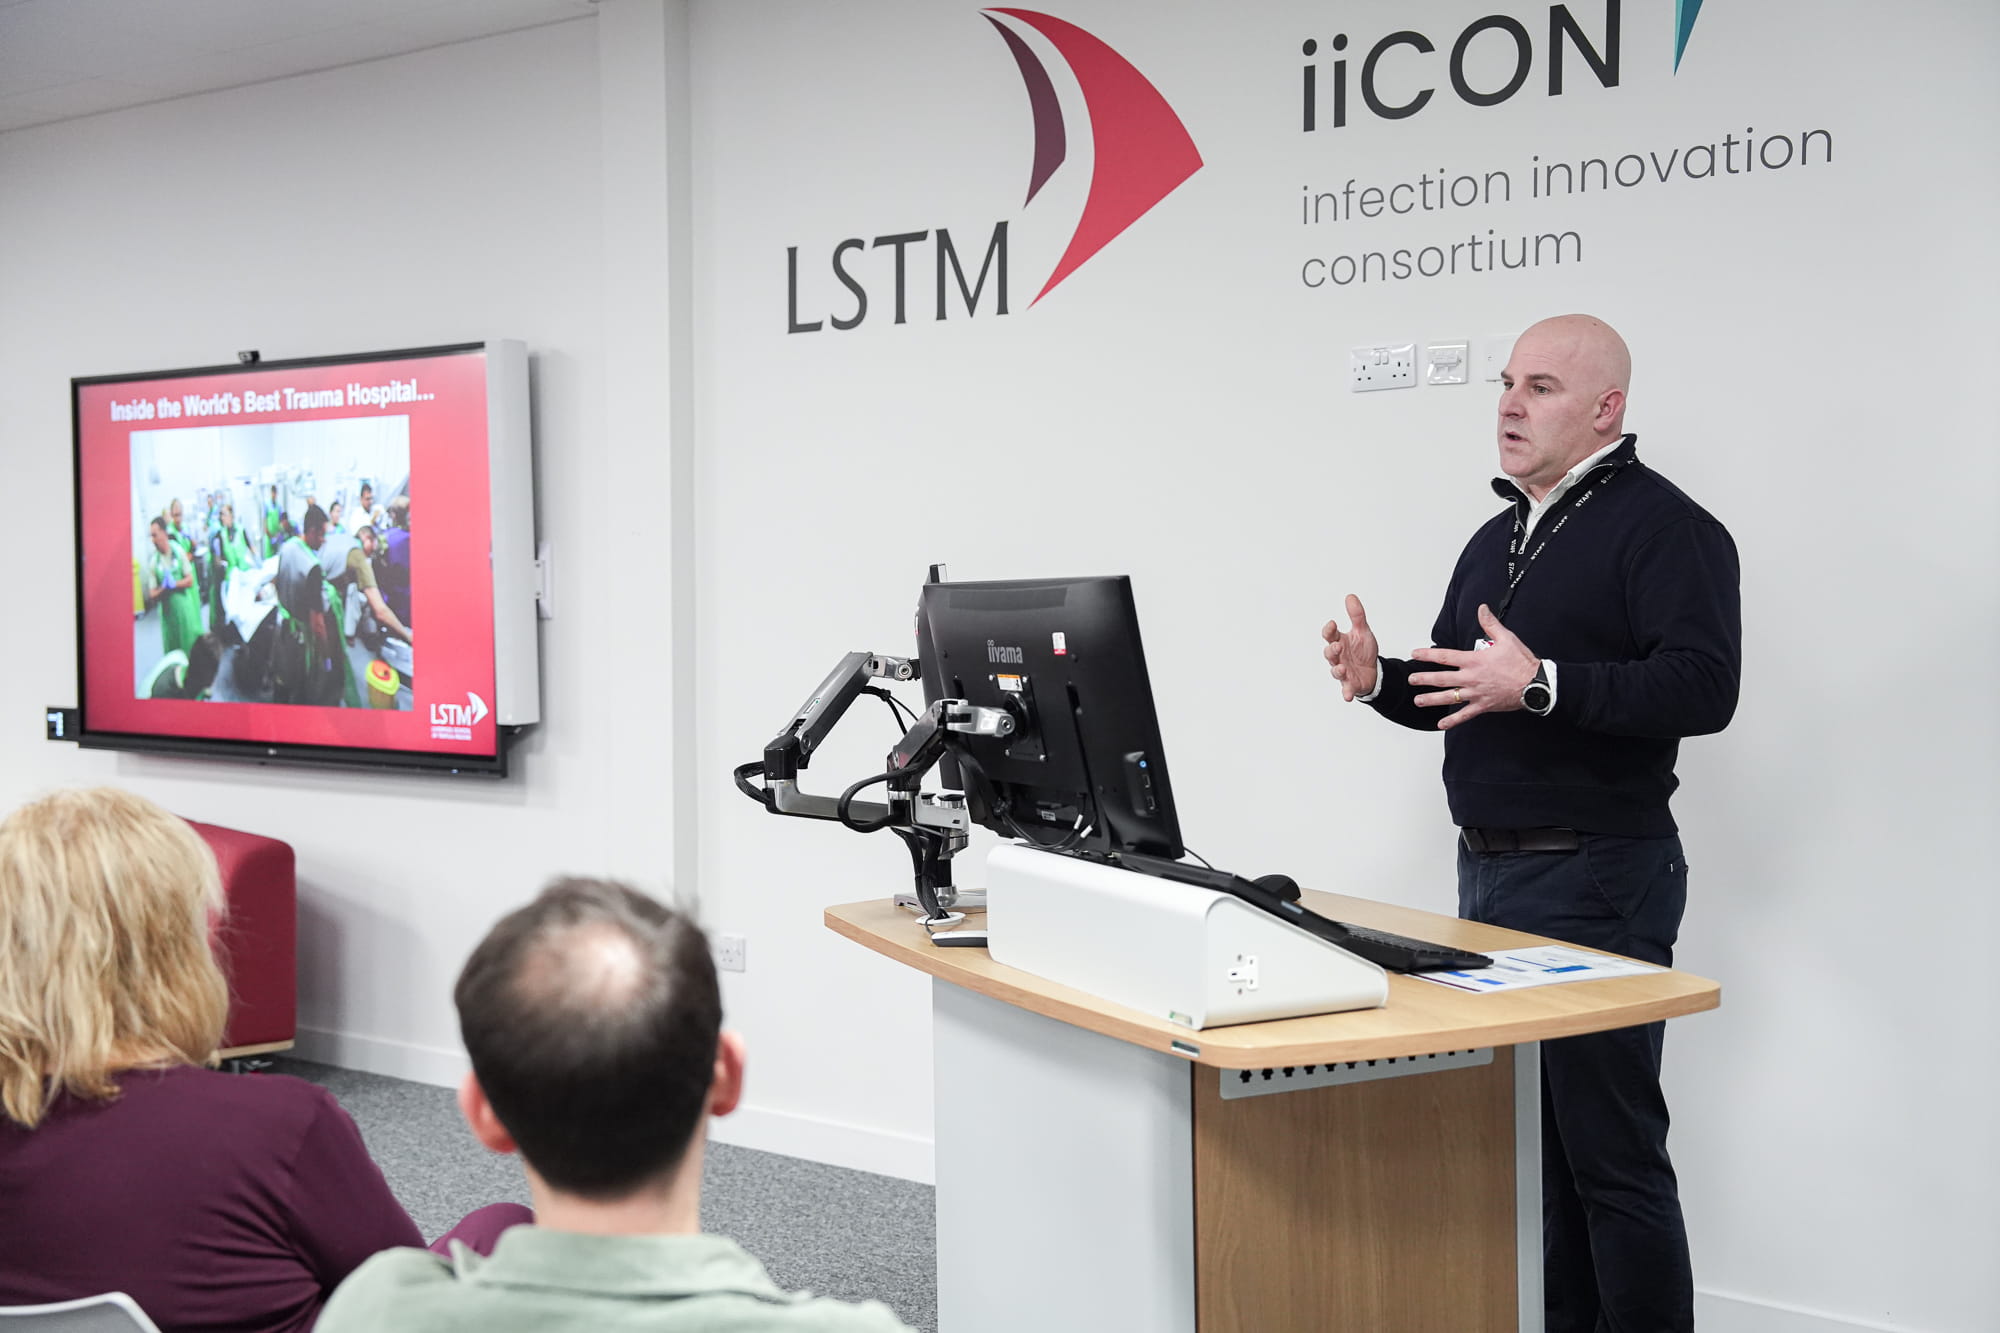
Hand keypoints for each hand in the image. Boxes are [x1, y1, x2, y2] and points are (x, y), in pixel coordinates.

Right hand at [1321, 594, 1378, 701]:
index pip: (1329, 635)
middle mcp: (1338, 657)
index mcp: (1339, 642)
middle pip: (1329, 653)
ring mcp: (1343, 671)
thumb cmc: (1363, 651)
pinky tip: (1347, 696)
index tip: (1333, 624)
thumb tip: (1350, 596)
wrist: (1373, 670)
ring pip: (1335, 670)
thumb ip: (1357, 616)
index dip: (1329, 630)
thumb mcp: (1363, 631)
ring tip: (1342, 668)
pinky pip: (1346, 689)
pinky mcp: (1350, 684)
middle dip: (1332, 650)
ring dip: (1337, 670)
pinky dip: (1346, 692)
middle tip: (1338, 646)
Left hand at [1407, 604, 1539, 729]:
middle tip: (1411, 679)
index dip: (1427, 655)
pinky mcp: (1483, 706)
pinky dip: (1452, 720)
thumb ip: (1490, 624)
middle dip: (1424, 679)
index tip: (1415, 654)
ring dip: (1432, 700)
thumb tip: (1482, 609)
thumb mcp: (1506, 638)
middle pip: (1442, 678)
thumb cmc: (1521, 662)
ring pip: (1449, 697)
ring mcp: (1476, 693)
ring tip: (1418, 701)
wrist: (1535, 684)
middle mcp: (1471, 678)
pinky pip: (1464, 715)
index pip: (1445, 656)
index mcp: (1474, 661)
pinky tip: (1440, 724)